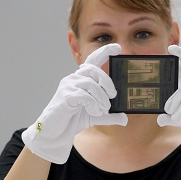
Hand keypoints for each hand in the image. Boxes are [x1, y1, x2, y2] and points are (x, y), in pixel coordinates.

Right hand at [22, 43, 127, 163]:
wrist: (56, 132)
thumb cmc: (73, 119)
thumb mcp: (95, 116)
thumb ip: (109, 115)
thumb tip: (125, 118)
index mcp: (81, 79)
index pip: (93, 60)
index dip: (104, 51)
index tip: (117, 47)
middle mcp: (74, 78)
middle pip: (94, 70)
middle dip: (107, 83)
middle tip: (113, 96)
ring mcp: (68, 86)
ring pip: (91, 84)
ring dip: (101, 98)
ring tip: (102, 110)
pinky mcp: (65, 96)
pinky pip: (84, 95)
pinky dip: (93, 105)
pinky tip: (93, 112)